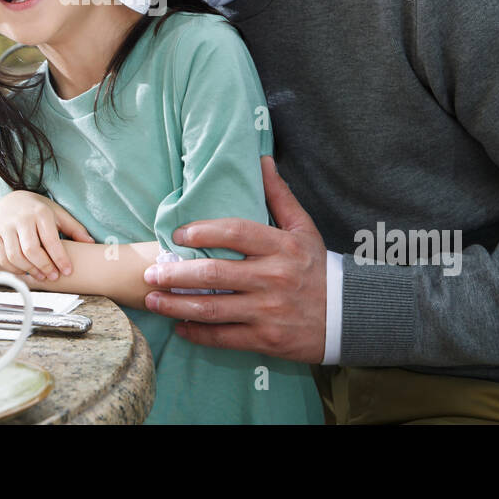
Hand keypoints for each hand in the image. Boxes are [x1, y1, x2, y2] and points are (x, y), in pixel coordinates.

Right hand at [0, 189, 94, 280]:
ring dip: (30, 270)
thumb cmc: (38, 210)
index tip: (68, 271)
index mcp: (40, 213)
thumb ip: (74, 228)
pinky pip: (3, 258)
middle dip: (44, 266)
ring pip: (15, 256)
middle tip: (54, 276)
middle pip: (31, 250)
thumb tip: (91, 243)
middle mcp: (21, 219)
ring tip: (41, 276)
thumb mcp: (58, 214)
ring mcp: (5, 227)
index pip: (51, 240)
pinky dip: (15, 269)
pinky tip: (26, 272)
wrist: (12, 200)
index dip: (60, 258)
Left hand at [142, 156, 328, 363]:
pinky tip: (179, 326)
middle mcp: (273, 277)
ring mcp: (269, 311)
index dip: (203, 232)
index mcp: (282, 246)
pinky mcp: (266, 339)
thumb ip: (279, 195)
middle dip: (176, 274)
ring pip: (213, 308)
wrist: (348, 316)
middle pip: (215, 274)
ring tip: (152, 300)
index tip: (178, 235)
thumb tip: (261, 160)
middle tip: (150, 271)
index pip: (236, 232)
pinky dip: (197, 333)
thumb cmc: (317, 268)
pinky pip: (224, 337)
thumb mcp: (304, 228)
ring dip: (177, 306)